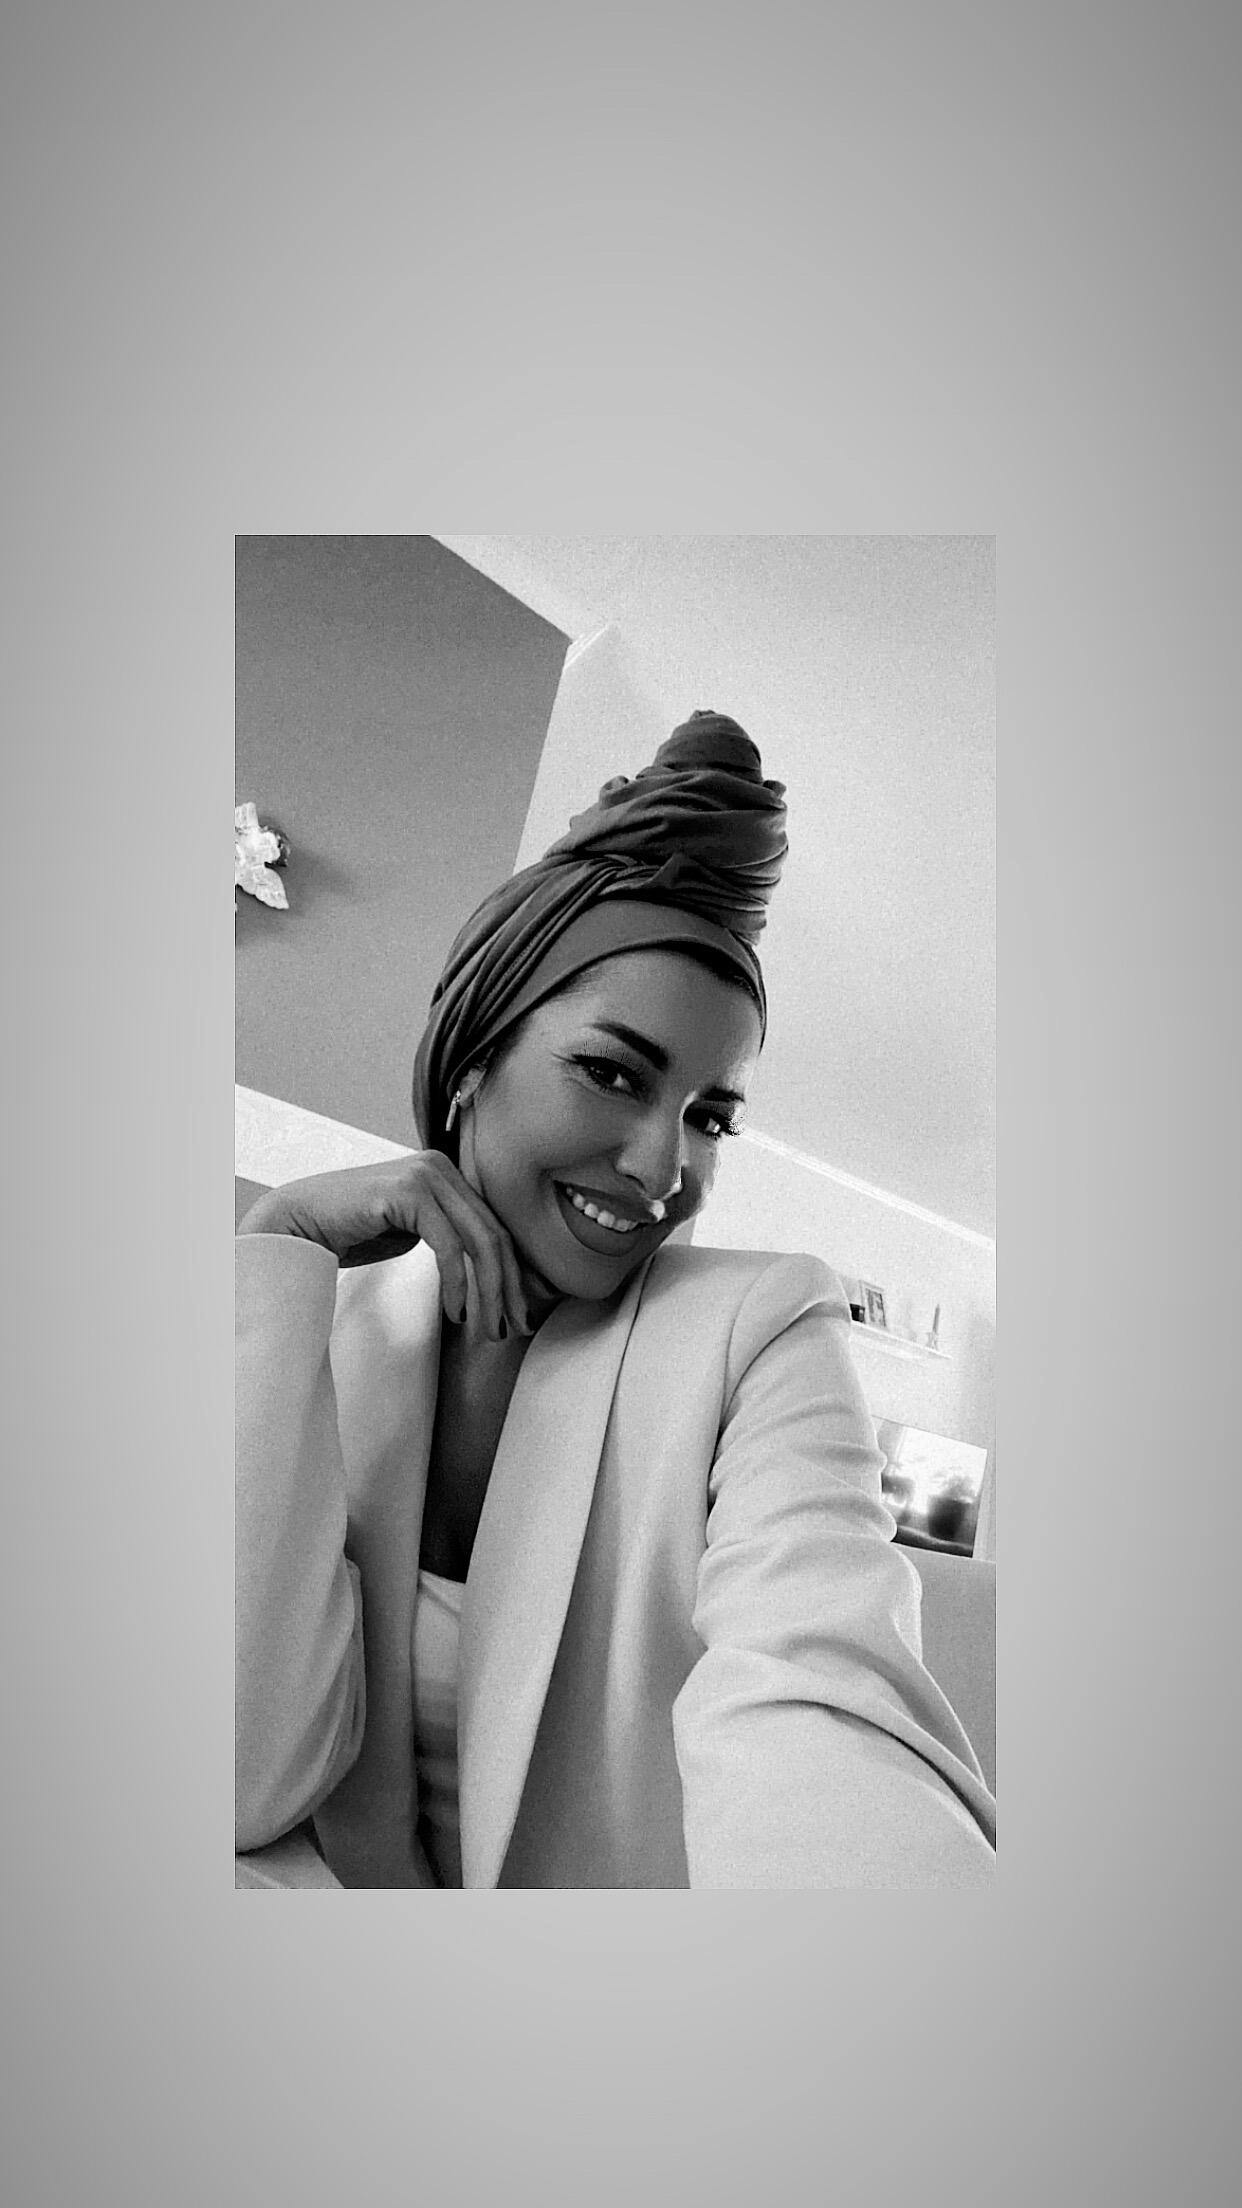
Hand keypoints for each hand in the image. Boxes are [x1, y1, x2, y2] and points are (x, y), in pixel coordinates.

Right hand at [237, 1155, 531, 1337]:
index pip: (495, 1227)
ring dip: (488, 1294)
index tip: (518, 1316)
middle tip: (513, 1330)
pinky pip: (449, 1246)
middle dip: (509, 1289)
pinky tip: (455, 1313)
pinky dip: (457, 1284)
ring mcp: (426, 1175)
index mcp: (447, 1173)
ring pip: (479, 1242)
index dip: (513, 1275)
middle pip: (495, 1235)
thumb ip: (448, 1238)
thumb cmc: (350, 1232)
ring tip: (485, 1332)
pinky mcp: (408, 1192)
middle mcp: (441, 1167)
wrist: (295, 1223)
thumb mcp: (411, 1233)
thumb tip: (492, 1274)